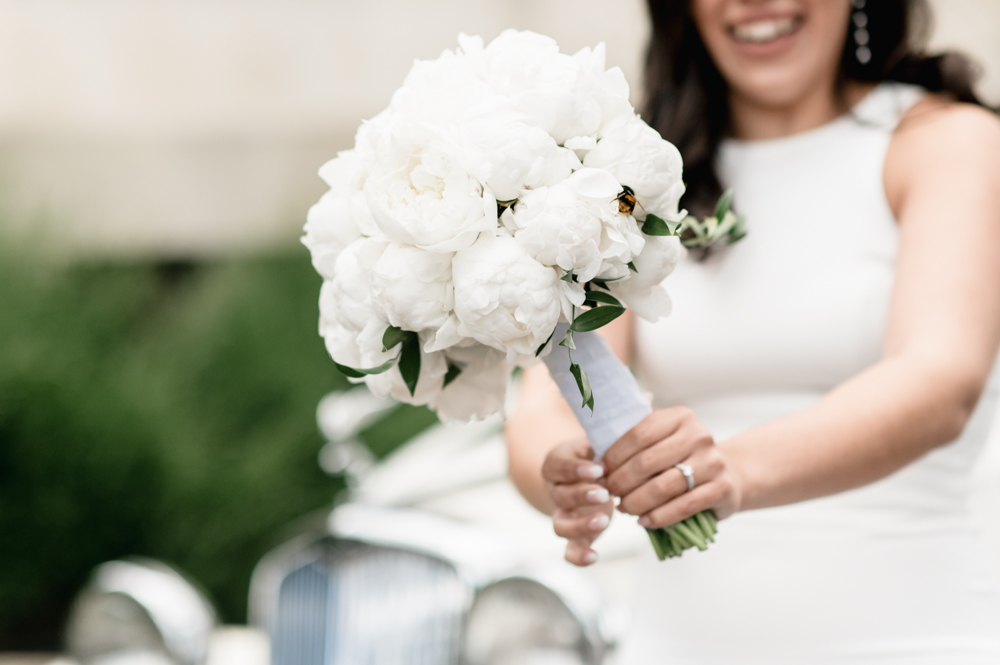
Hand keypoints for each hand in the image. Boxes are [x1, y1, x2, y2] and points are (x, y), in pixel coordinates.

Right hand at [541, 438, 614, 565]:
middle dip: (582, 495)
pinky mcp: (575, 535)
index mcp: (557, 465)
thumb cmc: (595, 454)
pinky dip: (578, 556)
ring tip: (604, 520)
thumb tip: (630, 434)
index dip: (575, 469)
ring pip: (560, 525)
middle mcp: (556, 491)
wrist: (585, 472)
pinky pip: (569, 550)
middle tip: (605, 493)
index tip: (598, 469)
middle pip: (560, 496)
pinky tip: (594, 556)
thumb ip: (606, 443)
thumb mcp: (596, 442)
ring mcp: (564, 515)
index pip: (558, 466)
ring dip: (580, 525)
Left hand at [603, 407, 742, 527]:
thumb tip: (595, 450)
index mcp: (680, 417)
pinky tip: (644, 521)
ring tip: (624, 508)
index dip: (613, 456)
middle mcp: (699, 436)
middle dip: (621, 481)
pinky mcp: (722, 488)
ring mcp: (713, 462)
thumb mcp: (663, 437)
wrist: (730, 473)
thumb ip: (634, 437)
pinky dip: (659, 517)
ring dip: (637, 502)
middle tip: (608, 493)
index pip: (637, 435)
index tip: (600, 471)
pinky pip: (683, 506)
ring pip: (663, 487)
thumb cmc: (683, 456)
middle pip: (647, 462)